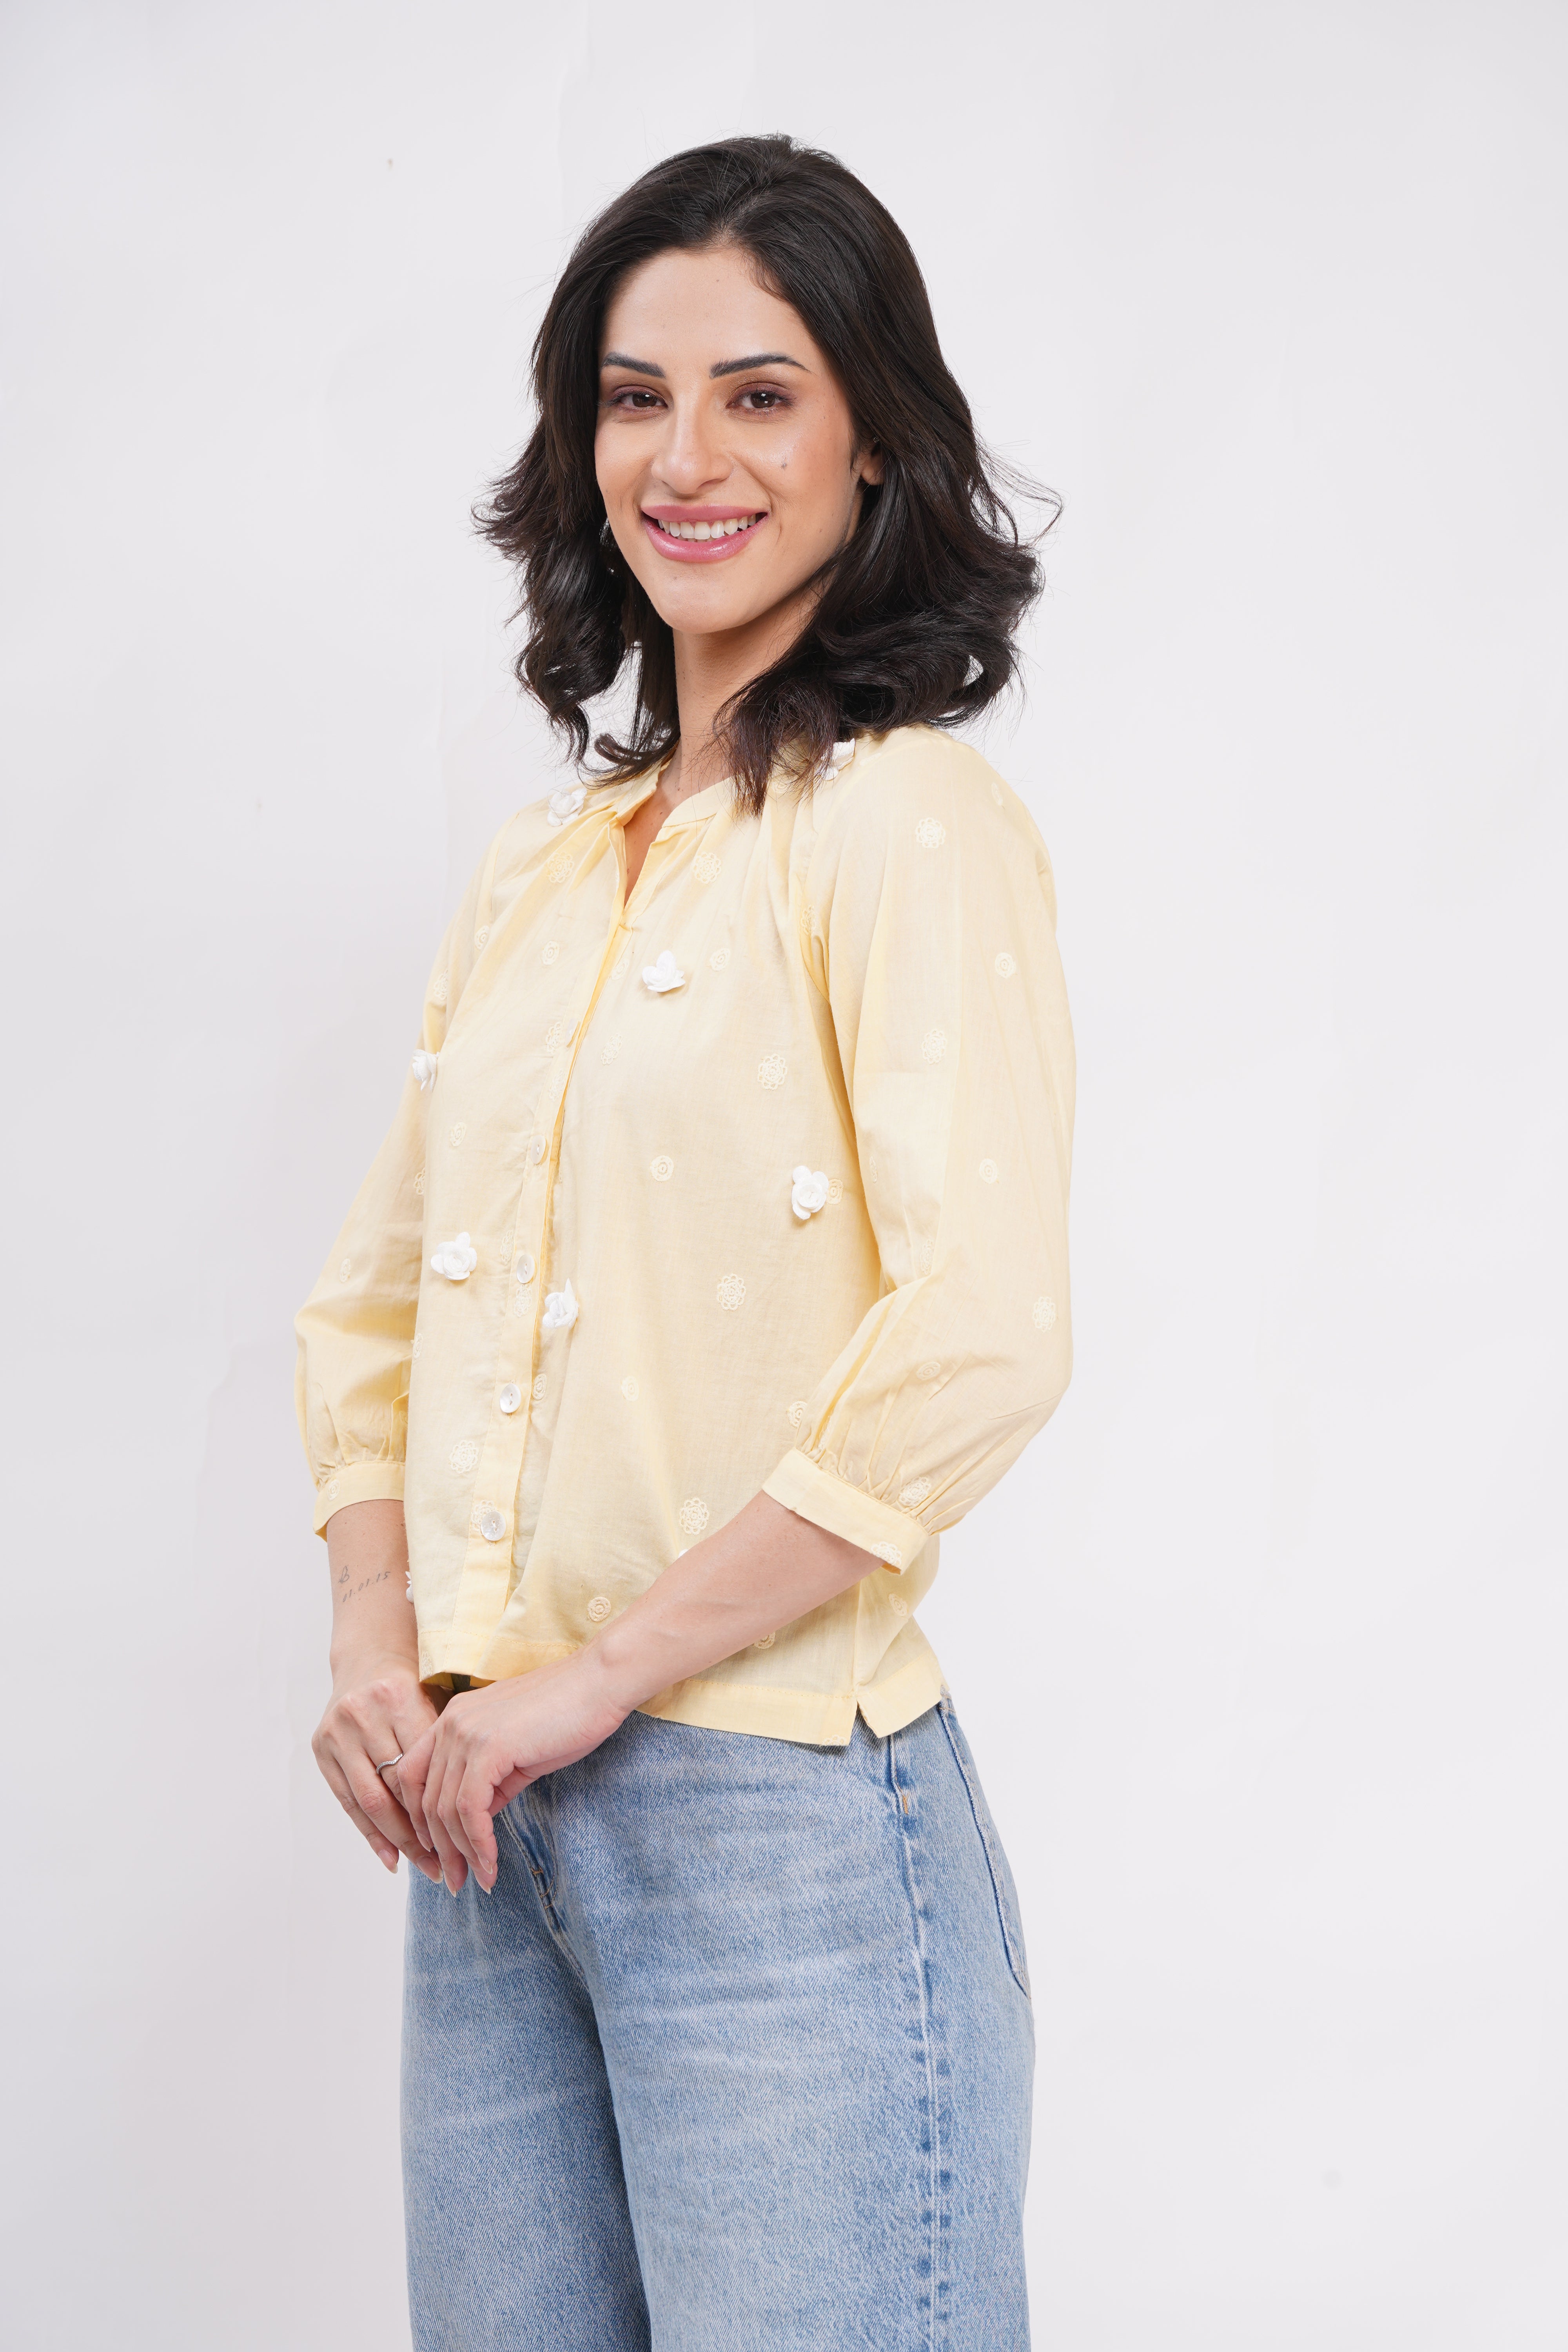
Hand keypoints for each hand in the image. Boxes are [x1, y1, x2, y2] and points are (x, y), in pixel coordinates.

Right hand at [312, 1655, 443, 1883]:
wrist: (368, 1656)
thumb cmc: (415, 1685)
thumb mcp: (437, 1702)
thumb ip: (448, 1744)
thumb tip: (478, 1805)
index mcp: (397, 1697)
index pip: (420, 1767)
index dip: (440, 1806)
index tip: (464, 1837)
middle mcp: (362, 1714)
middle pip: (394, 1788)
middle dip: (422, 1831)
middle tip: (446, 1864)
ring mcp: (337, 1732)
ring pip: (370, 1800)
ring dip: (398, 1841)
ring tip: (424, 1866)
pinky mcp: (321, 1748)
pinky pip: (348, 1802)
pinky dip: (371, 1834)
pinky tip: (391, 1859)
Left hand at [399, 1651, 629, 1894]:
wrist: (601, 1683)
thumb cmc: (569, 1713)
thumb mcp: (517, 1753)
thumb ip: (490, 1782)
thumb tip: (477, 1822)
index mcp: (453, 1718)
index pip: (412, 1775)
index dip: (417, 1819)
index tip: (436, 1853)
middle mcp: (451, 1722)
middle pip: (425, 1799)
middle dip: (438, 1848)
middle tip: (455, 1882)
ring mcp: (467, 1733)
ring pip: (445, 1810)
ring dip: (460, 1854)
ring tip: (477, 1880)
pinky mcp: (489, 1748)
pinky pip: (470, 1809)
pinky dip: (478, 1844)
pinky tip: (491, 1863)